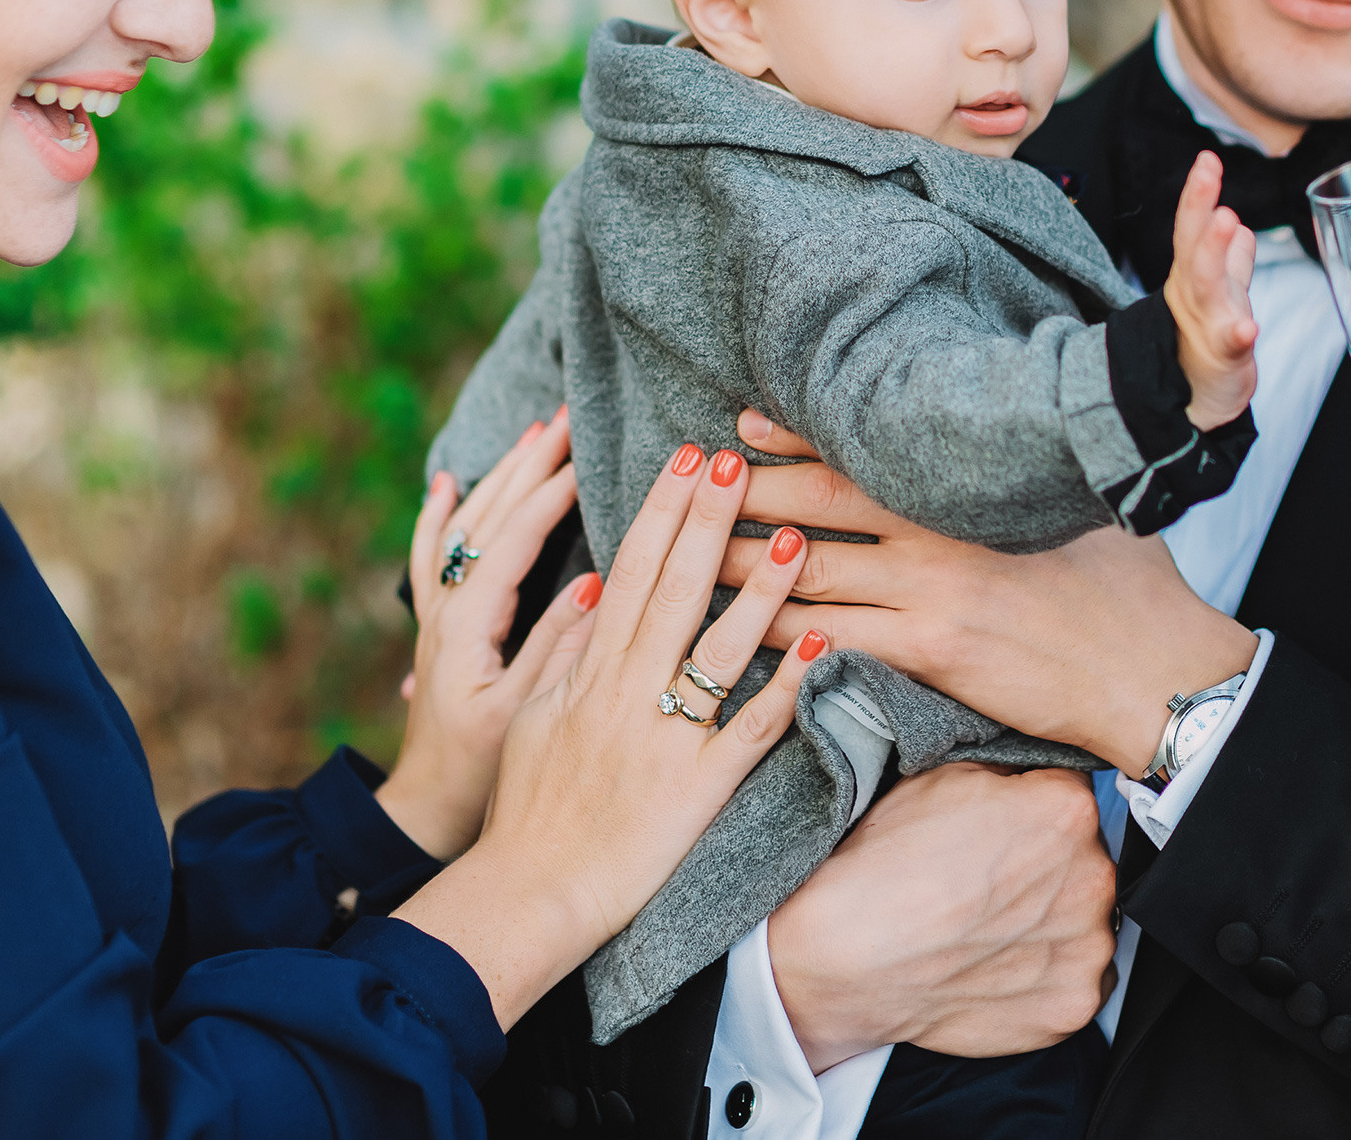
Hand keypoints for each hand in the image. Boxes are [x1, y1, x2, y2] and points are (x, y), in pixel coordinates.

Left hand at [377, 411, 592, 861]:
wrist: (423, 810)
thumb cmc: (475, 775)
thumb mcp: (522, 716)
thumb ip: (556, 651)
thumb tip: (594, 585)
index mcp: (466, 629)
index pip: (511, 543)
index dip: (549, 496)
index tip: (589, 456)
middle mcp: (445, 611)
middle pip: (484, 518)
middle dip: (526, 465)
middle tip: (566, 418)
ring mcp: (437, 616)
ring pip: (464, 525)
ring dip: (499, 476)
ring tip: (534, 432)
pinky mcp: (438, 627)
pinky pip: (434, 553)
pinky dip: (441, 513)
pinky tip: (447, 483)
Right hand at [395, 443, 822, 1028]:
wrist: (530, 892)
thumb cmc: (527, 809)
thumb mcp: (533, 715)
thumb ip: (567, 653)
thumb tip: (594, 589)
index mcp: (591, 672)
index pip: (632, 571)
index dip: (663, 511)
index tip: (688, 458)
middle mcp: (628, 693)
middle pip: (674, 590)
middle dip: (708, 519)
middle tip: (737, 460)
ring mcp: (665, 739)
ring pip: (717, 649)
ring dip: (759, 590)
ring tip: (795, 535)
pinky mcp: (698, 788)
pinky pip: (751, 731)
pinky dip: (786, 687)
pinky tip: (823, 647)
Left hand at [725, 412, 1256, 775]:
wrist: (1157, 670)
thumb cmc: (1130, 587)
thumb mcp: (1081, 504)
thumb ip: (1023, 479)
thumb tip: (1002, 439)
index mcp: (969, 490)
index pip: (865, 450)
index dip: (797, 435)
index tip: (743, 422)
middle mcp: (939, 532)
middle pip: (817, 504)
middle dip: (748, 491)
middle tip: (691, 480)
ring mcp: (930, 593)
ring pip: (807, 572)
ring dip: (740, 564)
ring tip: (687, 555)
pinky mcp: (930, 653)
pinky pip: (833, 642)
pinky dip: (780, 637)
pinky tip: (738, 636)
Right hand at [767, 763, 1117, 1071]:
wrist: (849, 954)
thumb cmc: (886, 866)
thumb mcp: (943, 775)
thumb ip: (1006, 771)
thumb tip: (1025, 775)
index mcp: (1068, 810)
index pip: (1069, 797)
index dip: (1030, 811)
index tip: (1001, 832)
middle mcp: (1094, 876)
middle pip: (1082, 861)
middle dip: (1046, 868)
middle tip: (988, 885)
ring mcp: (1088, 948)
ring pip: (1082, 923)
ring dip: (1050, 923)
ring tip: (988, 929)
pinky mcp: (1073, 1005)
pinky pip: (1075, 980)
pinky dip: (1043, 975)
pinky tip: (995, 966)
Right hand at [1161, 151, 1258, 430]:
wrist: (1191, 403)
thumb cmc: (1206, 345)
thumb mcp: (1221, 295)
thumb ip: (1231, 260)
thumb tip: (1242, 227)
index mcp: (1194, 276)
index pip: (1193, 228)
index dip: (1197, 194)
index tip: (1206, 159)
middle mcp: (1196, 296)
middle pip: (1193, 249)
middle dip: (1199, 210)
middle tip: (1208, 172)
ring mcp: (1207, 326)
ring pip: (1208, 287)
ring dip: (1216, 254)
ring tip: (1230, 222)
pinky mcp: (1224, 361)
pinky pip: (1231, 346)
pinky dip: (1238, 334)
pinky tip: (1248, 326)